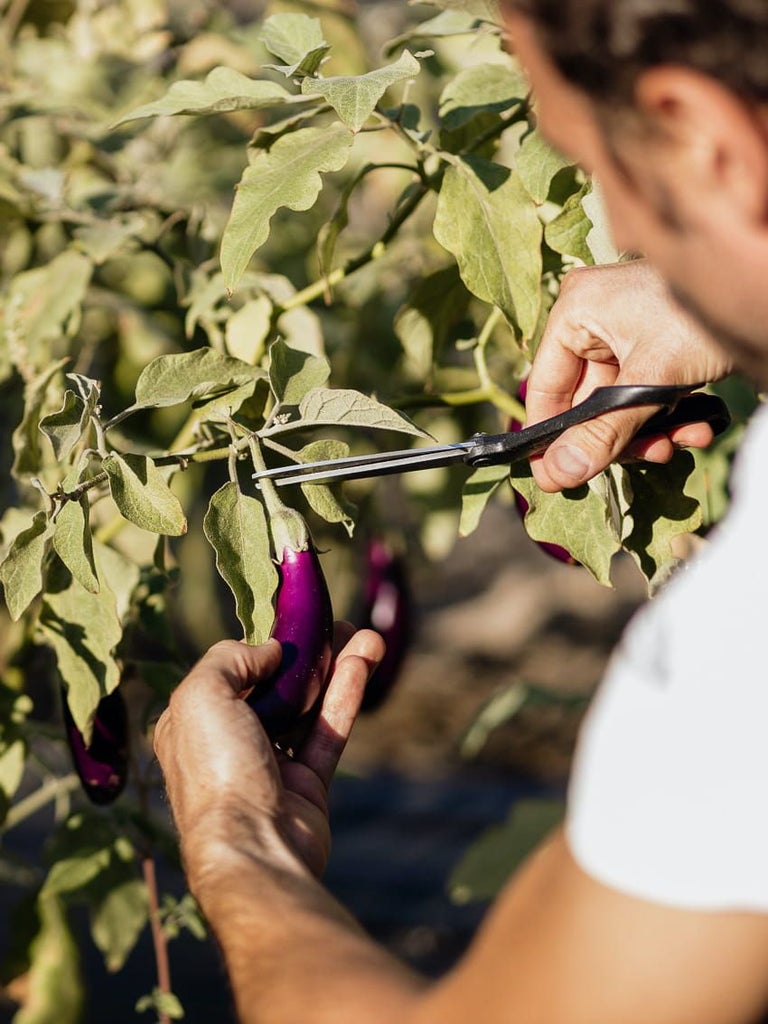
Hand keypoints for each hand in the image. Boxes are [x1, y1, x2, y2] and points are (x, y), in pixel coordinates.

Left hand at [153, 626, 384, 885]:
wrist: (255, 847)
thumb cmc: (216, 771)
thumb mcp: (200, 695)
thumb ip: (230, 658)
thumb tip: (269, 649)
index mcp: (191, 725)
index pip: (229, 673)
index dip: (260, 645)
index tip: (291, 620)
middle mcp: (228, 744)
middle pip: (274, 687)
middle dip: (307, 654)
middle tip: (337, 624)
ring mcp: (269, 765)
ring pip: (308, 706)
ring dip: (336, 668)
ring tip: (367, 636)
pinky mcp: (307, 784)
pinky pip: (329, 730)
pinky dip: (346, 695)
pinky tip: (363, 662)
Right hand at [525, 260, 731, 491]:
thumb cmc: (700, 317)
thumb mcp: (650, 382)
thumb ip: (603, 432)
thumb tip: (559, 475)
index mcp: (575, 312)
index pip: (545, 388)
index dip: (550, 438)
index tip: (557, 480)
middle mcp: (594, 321)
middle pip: (586, 403)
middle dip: (618, 437)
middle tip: (646, 459)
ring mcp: (625, 335)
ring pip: (619, 405)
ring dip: (649, 433)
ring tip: (680, 442)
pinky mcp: (655, 348)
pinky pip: (645, 395)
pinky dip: (667, 417)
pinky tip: (697, 428)